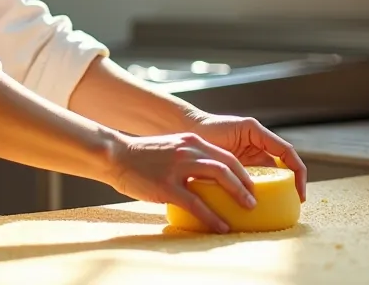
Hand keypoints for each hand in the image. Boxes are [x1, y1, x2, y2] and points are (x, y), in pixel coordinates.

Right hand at [104, 132, 256, 233]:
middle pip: (227, 164)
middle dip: (245, 183)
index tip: (250, 186)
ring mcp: (177, 167)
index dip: (242, 172)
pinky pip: (196, 202)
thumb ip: (189, 159)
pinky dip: (212, 216)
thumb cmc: (141, 157)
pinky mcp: (165, 185)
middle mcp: (187, 150)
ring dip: (237, 193)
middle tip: (253, 199)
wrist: (115, 155)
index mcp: (190, 141)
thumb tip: (206, 181)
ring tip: (247, 208)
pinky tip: (220, 226)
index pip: (225, 155)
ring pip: (217, 176)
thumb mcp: (170, 149)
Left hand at [185, 111, 307, 201]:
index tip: (299, 191)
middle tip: (292, 205)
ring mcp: (248, 156)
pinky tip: (254, 204)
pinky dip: (256, 191)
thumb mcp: (229, 138)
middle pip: (281, 166)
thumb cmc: (206, 129)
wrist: (186, 130)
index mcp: (257, 134)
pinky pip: (252, 180)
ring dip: (273, 190)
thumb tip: (254, 178)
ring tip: (276, 207)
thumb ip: (243, 152)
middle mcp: (256, 145)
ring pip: (268, 176)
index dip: (298, 171)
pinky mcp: (238, 166)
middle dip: (290, 184)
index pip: (286, 153)